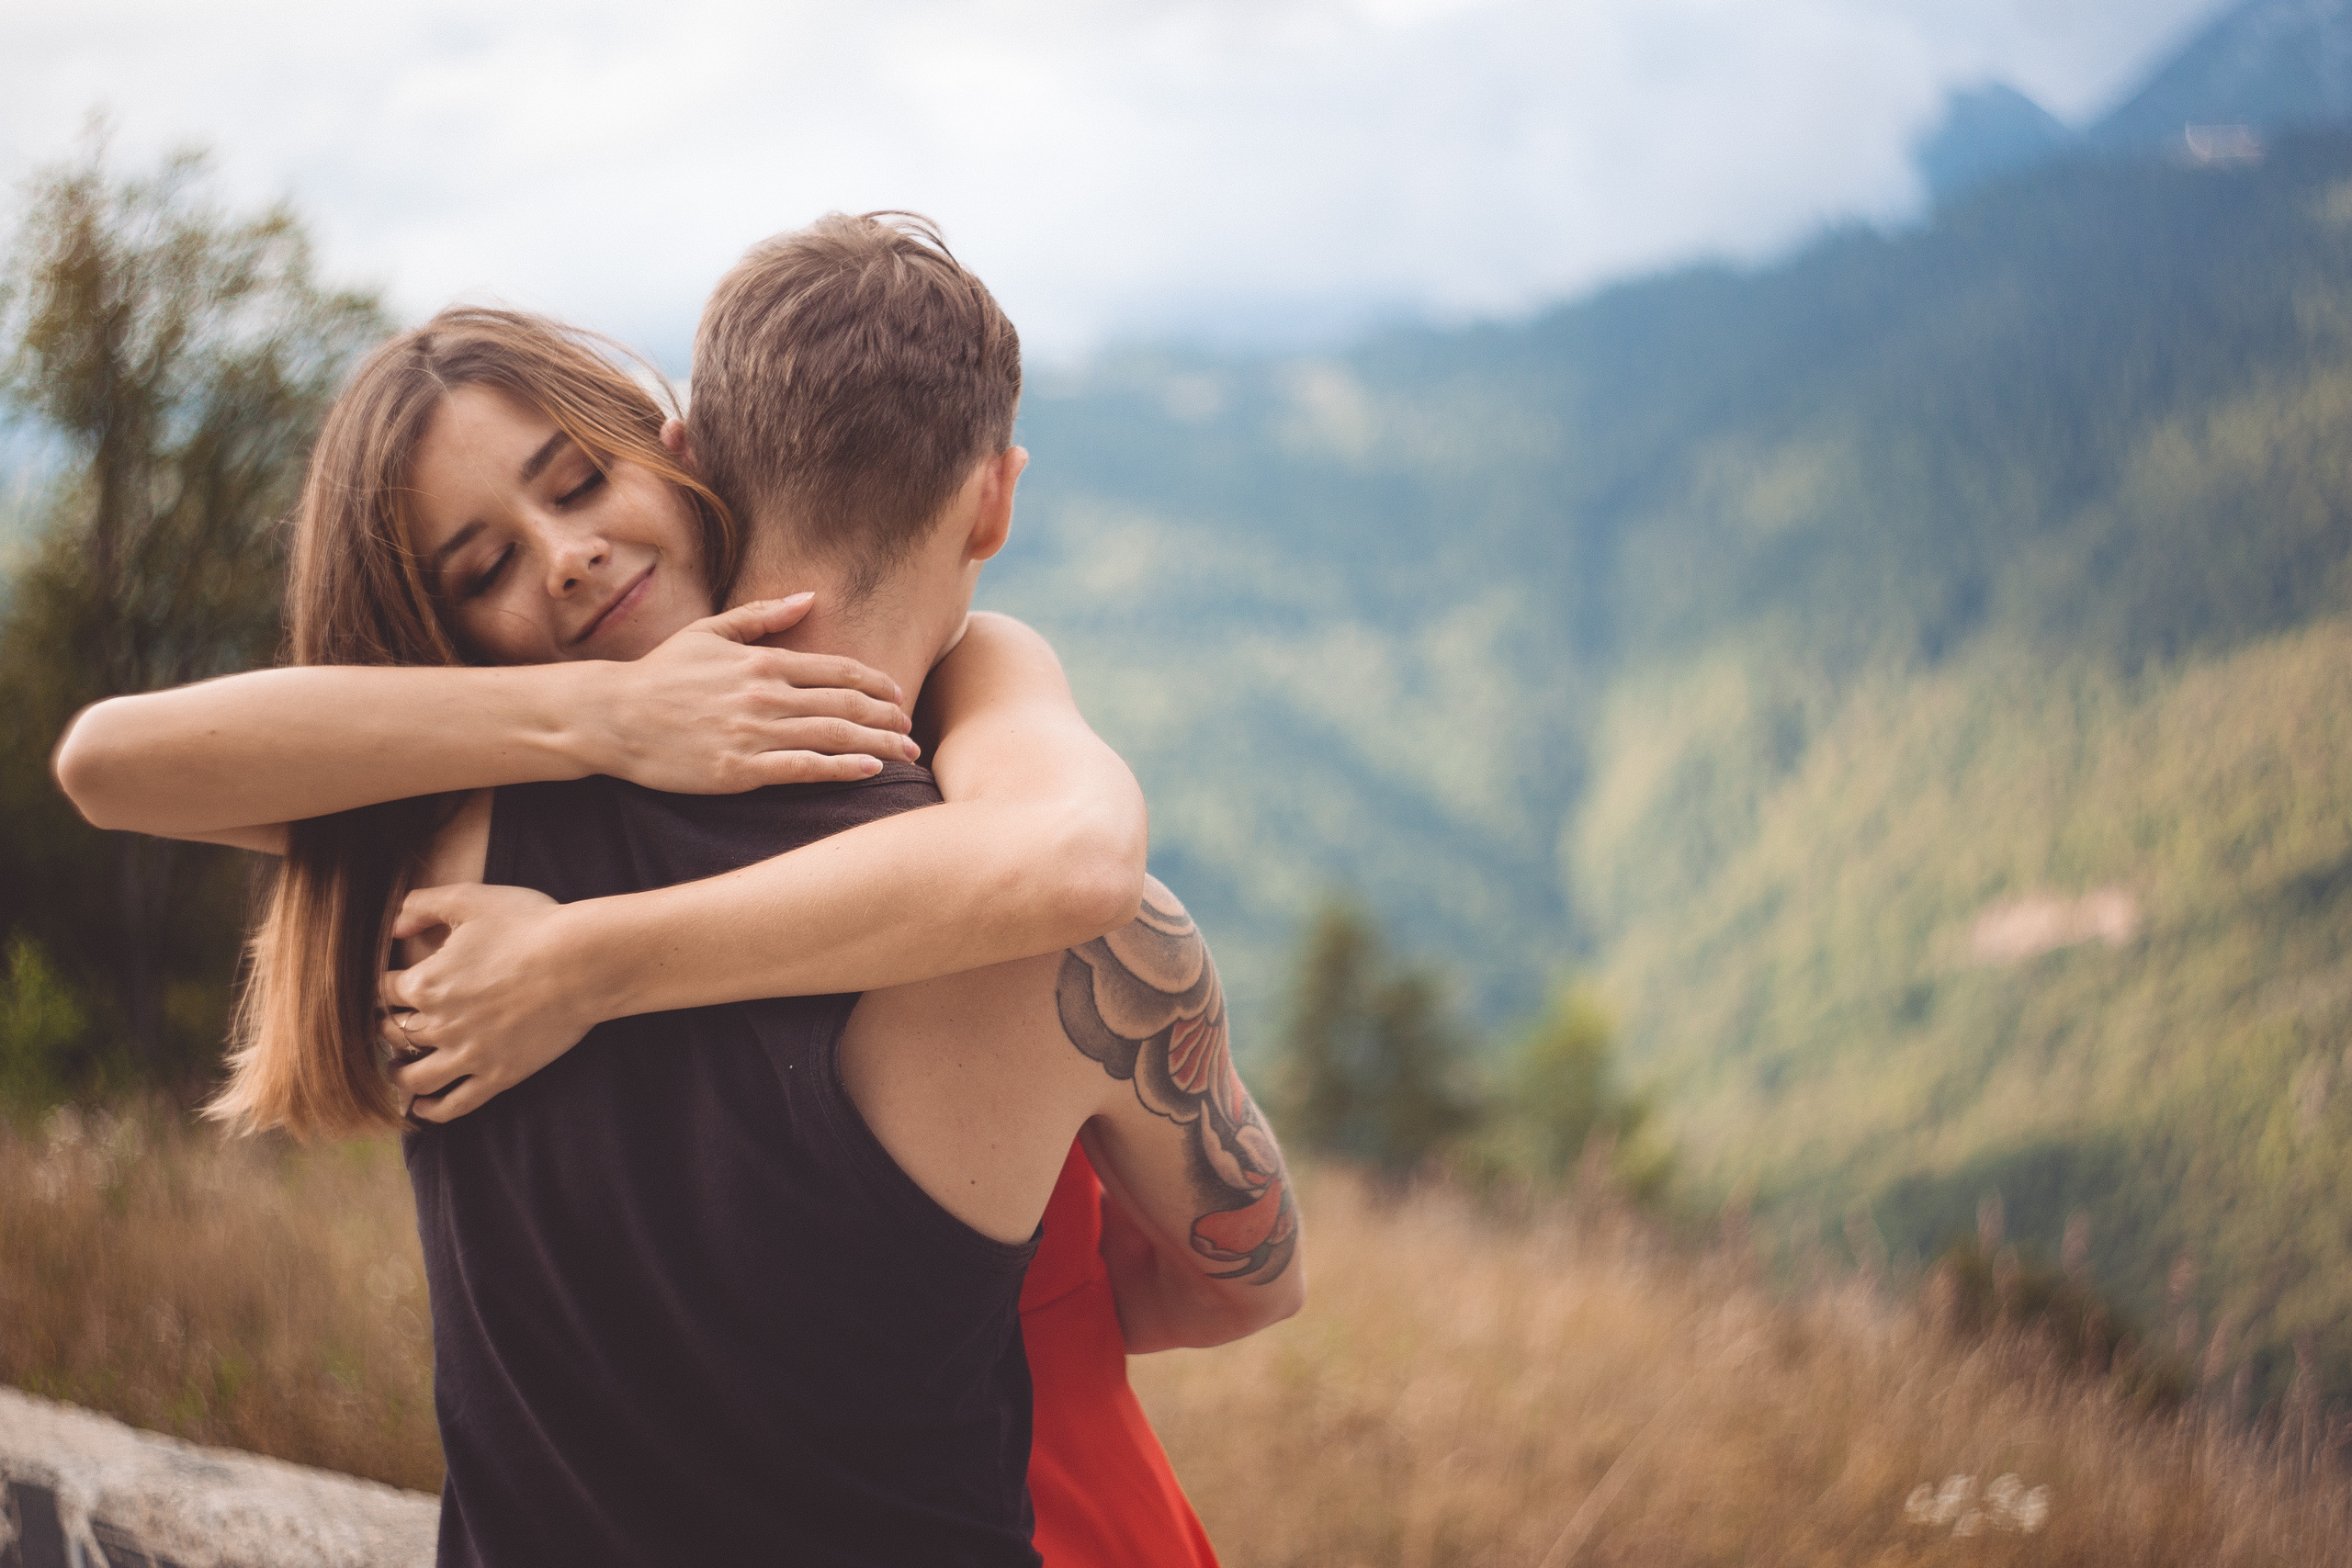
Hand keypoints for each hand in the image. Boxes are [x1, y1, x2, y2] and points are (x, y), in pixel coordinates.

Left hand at [380, 882, 603, 1122]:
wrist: (583, 964)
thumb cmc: (531, 926)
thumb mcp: (471, 899)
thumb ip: (423, 904)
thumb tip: (391, 923)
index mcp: (426, 983)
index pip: (380, 992)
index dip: (379, 988)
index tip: (386, 987)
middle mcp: (439, 1025)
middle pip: (392, 1035)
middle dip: (387, 1029)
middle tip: (391, 1026)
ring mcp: (468, 1055)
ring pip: (414, 1078)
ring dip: (400, 1074)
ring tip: (401, 1069)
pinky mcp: (498, 1075)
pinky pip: (454, 1104)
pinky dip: (432, 1110)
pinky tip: (422, 1108)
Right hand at [585, 593, 919, 791]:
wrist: (612, 717)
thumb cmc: (660, 674)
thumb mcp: (708, 632)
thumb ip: (761, 617)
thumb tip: (809, 598)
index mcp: (761, 661)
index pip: (837, 670)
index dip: (875, 683)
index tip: (898, 695)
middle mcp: (765, 694)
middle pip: (846, 704)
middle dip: (888, 718)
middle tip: (913, 730)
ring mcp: (754, 733)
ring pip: (834, 736)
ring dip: (879, 744)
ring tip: (907, 753)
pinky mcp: (740, 769)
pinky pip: (804, 768)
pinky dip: (842, 768)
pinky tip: (870, 771)